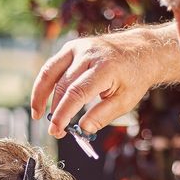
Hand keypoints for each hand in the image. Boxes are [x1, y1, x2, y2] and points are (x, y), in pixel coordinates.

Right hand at [31, 27, 165, 138]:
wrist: (140, 51)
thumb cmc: (133, 79)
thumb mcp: (125, 101)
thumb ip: (103, 115)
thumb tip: (83, 129)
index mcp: (104, 68)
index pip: (77, 93)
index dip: (63, 113)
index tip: (56, 130)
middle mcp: (88, 53)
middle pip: (63, 84)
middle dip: (55, 110)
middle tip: (55, 131)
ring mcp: (78, 48)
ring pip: (51, 72)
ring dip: (41, 95)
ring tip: (38, 115)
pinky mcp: (72, 47)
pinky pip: (53, 66)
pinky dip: (46, 83)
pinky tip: (44, 100)